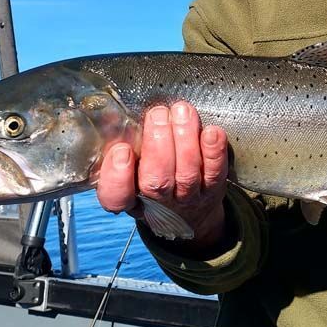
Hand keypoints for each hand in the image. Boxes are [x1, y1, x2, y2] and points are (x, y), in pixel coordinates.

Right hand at [96, 101, 228, 250]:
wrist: (191, 215)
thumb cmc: (154, 180)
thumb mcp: (132, 171)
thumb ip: (123, 147)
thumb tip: (110, 113)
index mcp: (130, 197)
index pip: (116, 197)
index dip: (117, 177)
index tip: (122, 151)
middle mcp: (158, 202)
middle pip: (156, 181)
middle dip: (157, 144)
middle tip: (158, 114)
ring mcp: (188, 198)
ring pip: (186, 174)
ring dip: (185, 140)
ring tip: (182, 112)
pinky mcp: (213, 190)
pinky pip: (215, 173)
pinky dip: (214, 152)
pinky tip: (212, 132)